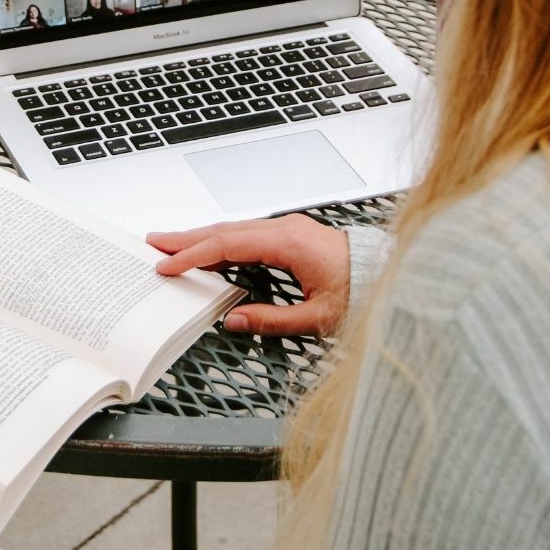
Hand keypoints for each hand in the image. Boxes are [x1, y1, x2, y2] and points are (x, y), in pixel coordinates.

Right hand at [146, 213, 352, 336]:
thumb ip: (273, 320)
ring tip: (172, 243)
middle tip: (154, 242)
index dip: (193, 255)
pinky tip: (210, 249)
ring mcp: (289, 228)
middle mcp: (287, 228)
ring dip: (201, 236)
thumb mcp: (320, 317)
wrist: (395, 276)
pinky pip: (247, 233)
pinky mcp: (293, 234)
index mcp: (290, 243)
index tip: (167, 265)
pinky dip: (222, 240)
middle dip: (186, 237)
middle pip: (224, 229)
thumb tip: (233, 321)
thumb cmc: (366, 292)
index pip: (227, 244)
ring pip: (234, 229)